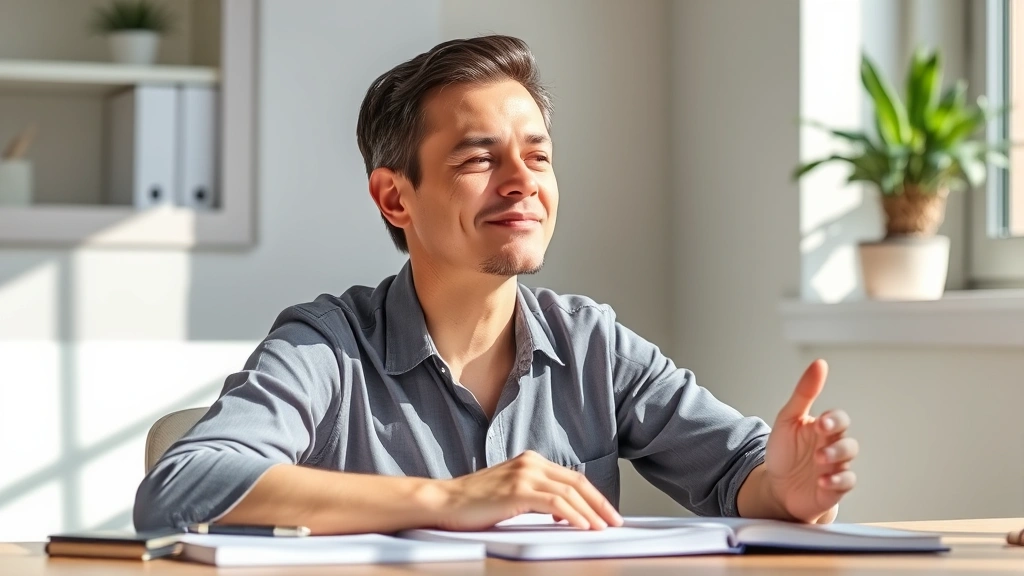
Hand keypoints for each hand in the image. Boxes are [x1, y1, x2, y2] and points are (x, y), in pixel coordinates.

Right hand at [434, 450, 623, 530]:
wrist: (445, 502)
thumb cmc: (474, 503)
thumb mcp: (511, 493)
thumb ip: (536, 496)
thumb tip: (565, 514)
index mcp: (531, 461)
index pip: (572, 478)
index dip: (594, 496)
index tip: (607, 513)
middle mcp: (531, 463)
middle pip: (577, 482)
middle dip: (600, 503)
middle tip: (614, 521)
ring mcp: (524, 475)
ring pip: (569, 492)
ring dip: (590, 512)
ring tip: (602, 528)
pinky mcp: (517, 490)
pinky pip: (555, 503)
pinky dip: (573, 515)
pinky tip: (582, 526)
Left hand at [764, 359, 857, 522]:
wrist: (775, 486)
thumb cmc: (784, 451)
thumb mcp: (788, 420)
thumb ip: (804, 393)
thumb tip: (820, 363)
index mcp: (823, 429)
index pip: (840, 419)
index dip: (834, 420)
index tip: (820, 423)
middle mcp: (833, 447)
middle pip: (849, 442)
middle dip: (837, 443)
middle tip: (820, 447)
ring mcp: (836, 468)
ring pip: (849, 462)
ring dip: (837, 460)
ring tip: (819, 461)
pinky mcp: (834, 489)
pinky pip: (846, 484)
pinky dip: (837, 482)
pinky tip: (822, 481)